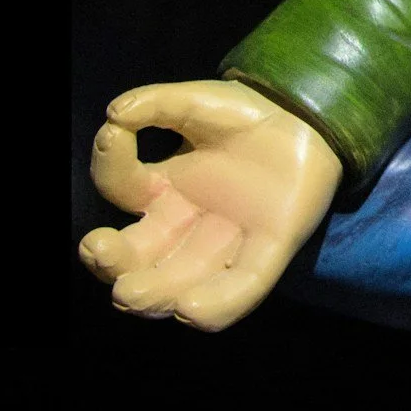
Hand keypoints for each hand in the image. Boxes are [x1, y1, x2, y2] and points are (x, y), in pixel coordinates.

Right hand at [78, 79, 341, 330]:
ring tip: (130, 293)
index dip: (111, 164)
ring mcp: (227, 241)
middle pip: (139, 257)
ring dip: (152, 292)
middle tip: (99, 250)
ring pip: (180, 282)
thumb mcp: (200, 103)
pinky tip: (189, 307)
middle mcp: (187, 224)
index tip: (114, 134)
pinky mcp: (270, 249)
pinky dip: (218, 304)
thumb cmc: (250, 117)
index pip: (123, 188)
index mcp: (165, 189)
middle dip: (113, 261)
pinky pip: (242, 287)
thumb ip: (158, 104)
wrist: (311, 119)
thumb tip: (115, 113)